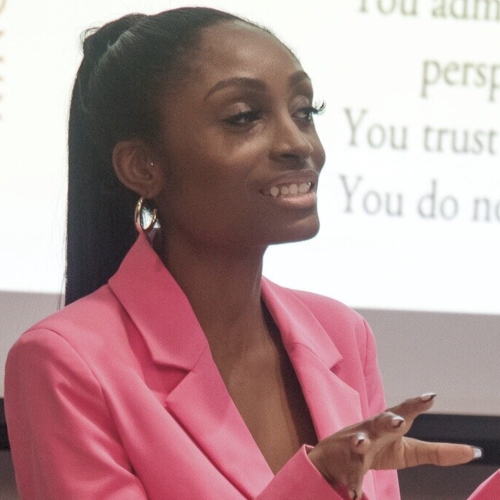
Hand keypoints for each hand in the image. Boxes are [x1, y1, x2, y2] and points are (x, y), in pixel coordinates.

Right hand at [308, 394, 480, 499]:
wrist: (336, 458)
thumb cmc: (377, 449)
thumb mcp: (408, 451)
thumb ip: (438, 452)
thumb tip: (474, 452)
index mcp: (389, 426)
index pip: (404, 411)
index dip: (416, 404)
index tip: (430, 397)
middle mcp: (372, 430)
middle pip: (380, 421)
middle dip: (389, 420)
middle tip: (399, 421)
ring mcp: (356, 445)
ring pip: (358, 441)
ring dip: (360, 441)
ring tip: (363, 444)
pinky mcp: (346, 463)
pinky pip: (350, 473)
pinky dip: (353, 482)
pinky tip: (355, 493)